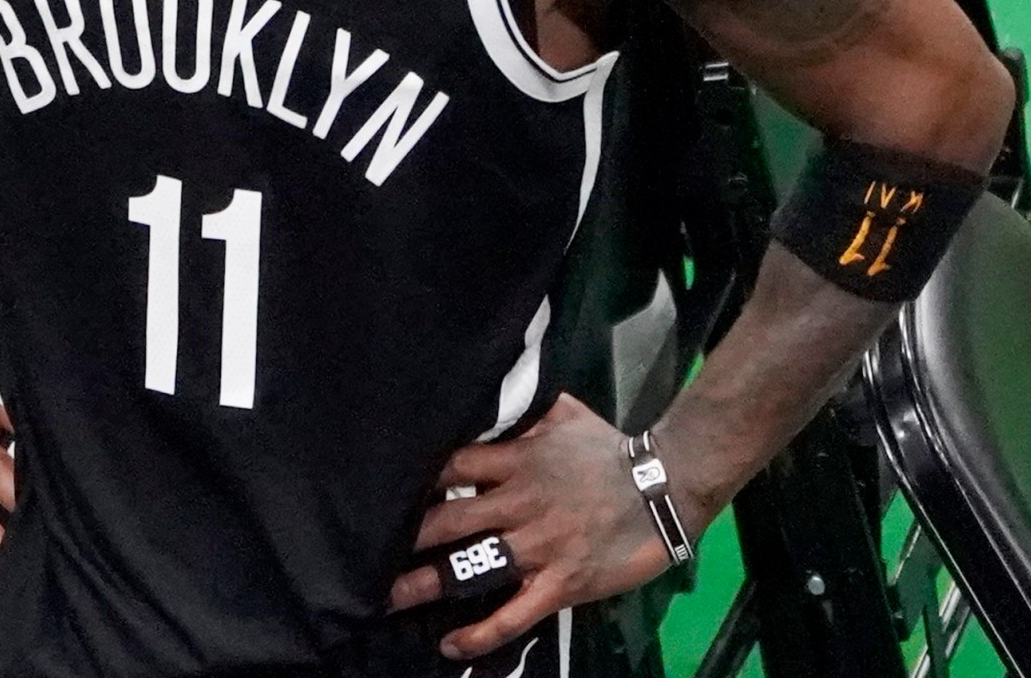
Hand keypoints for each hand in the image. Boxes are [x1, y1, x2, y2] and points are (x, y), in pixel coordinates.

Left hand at [386, 394, 675, 659]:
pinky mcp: (560, 583)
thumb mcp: (563, 413)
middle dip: (405, 540)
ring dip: (427, 584)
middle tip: (364, 556)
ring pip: (473, 567)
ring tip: (389, 599)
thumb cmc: (611, 450)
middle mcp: (519, 503)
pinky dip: (481, 632)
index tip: (382, 496)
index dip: (414, 483)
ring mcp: (539, 546)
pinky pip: (514, 613)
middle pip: (449, 521)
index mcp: (517, 461)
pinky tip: (450, 645)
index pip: (451, 468)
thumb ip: (523, 409)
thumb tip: (489, 385)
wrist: (666, 487)